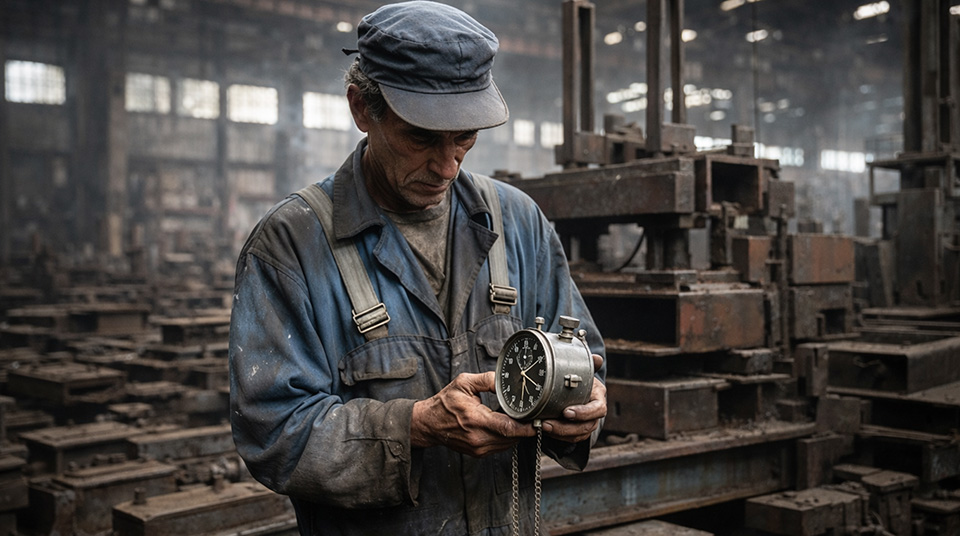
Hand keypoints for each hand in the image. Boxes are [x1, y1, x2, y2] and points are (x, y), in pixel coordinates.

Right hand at [411, 372, 536, 456]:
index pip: (508, 428)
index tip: (539, 420)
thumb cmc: (445, 403)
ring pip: (508, 444)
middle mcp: (478, 438)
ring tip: (522, 420)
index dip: (527, 426)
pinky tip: (507, 426)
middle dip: (525, 428)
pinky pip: (500, 447)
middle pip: (512, 438)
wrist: (428, 424)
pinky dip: (507, 437)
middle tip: (535, 417)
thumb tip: (505, 380)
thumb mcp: (463, 383)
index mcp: (476, 420)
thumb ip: (486, 380)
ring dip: (517, 434)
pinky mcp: (478, 453)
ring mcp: (478, 448)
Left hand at [540, 353, 605, 443]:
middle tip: (547, 423)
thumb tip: (597, 359)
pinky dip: (557, 437)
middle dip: (565, 427)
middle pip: (585, 426)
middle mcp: (595, 413)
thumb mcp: (583, 371)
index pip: (598, 409)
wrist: (577, 390)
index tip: (566, 412)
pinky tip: (544, 431)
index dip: (584, 413)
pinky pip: (570, 439)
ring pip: (577, 435)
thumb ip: (589, 365)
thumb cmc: (579, 380)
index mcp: (598, 397)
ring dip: (559, 433)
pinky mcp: (578, 432)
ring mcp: (587, 424)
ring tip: (541, 427)